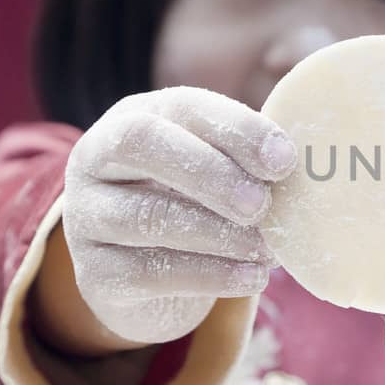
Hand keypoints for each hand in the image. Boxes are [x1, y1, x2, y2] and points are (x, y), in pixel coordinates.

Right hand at [61, 87, 295, 345]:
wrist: (143, 275)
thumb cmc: (192, 203)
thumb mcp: (214, 169)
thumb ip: (249, 159)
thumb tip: (297, 162)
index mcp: (136, 117)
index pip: (183, 107)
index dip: (236, 128)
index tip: (284, 159)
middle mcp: (97, 157)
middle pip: (144, 144)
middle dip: (212, 173)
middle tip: (262, 206)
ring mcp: (87, 216)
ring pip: (148, 216)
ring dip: (218, 234)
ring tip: (266, 250)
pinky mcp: (95, 273)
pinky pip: (150, 272)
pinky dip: (210, 276)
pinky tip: (251, 278)